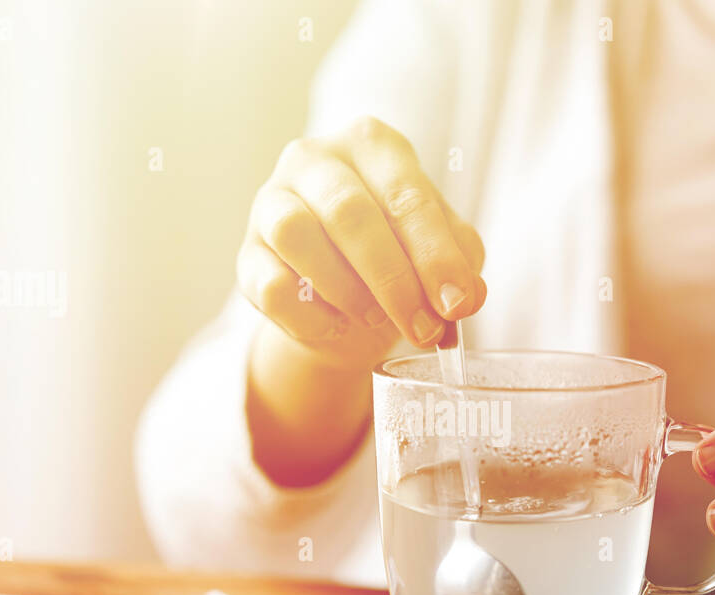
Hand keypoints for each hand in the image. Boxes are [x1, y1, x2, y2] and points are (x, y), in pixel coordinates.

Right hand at [238, 115, 486, 368]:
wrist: (341, 303)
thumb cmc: (397, 259)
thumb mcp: (438, 253)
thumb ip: (459, 264)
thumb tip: (467, 295)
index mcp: (372, 145)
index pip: (406, 195)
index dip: (434, 255)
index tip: (455, 305)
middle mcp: (314, 158)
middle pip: (349, 212)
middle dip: (393, 280)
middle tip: (422, 328)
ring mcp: (271, 201)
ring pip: (297, 235)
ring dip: (346, 290)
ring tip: (376, 319)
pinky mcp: (247, 253)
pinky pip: (270, 283)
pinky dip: (308, 315)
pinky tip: (335, 326)